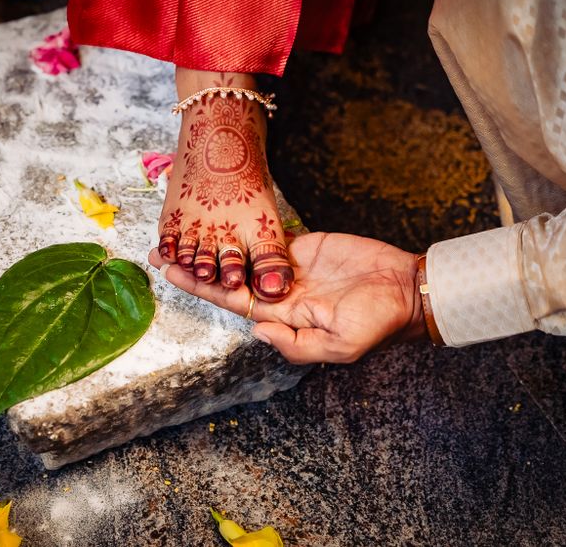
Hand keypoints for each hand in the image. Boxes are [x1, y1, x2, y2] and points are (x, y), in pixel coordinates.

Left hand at [149, 232, 427, 363]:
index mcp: (282, 316)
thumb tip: (256, 331)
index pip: (231, 300)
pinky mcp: (303, 245)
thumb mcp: (338, 346)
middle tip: (159, 249)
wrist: (406, 289)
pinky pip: (268, 235)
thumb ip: (296, 345)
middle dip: (194, 265)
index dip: (200, 287)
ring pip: (242, 253)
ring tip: (181, 230)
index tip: (170, 273)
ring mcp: (288, 266)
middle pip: (227, 275)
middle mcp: (278, 291)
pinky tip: (221, 218)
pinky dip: (245, 228)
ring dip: (213, 243)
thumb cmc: (376, 323)